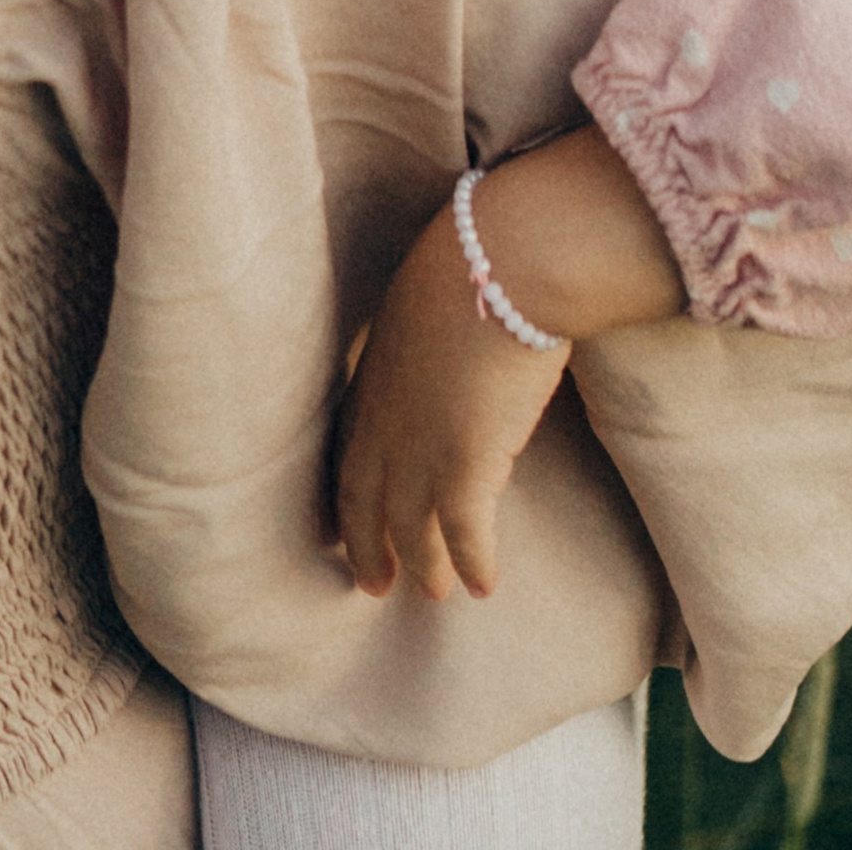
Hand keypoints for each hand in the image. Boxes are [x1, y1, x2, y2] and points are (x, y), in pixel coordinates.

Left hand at [330, 131, 686, 605]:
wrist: (502, 261)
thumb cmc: (474, 260)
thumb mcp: (426, 302)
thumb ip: (425, 341)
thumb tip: (448, 347)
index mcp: (373, 379)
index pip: (351, 454)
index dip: (350, 498)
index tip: (350, 526)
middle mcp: (386, 423)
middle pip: (366, 504)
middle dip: (369, 547)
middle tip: (374, 584)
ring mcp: (422, 450)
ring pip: (412, 531)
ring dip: (425, 566)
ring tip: (435, 591)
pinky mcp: (466, 468)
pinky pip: (465, 537)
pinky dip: (472, 564)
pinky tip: (484, 585)